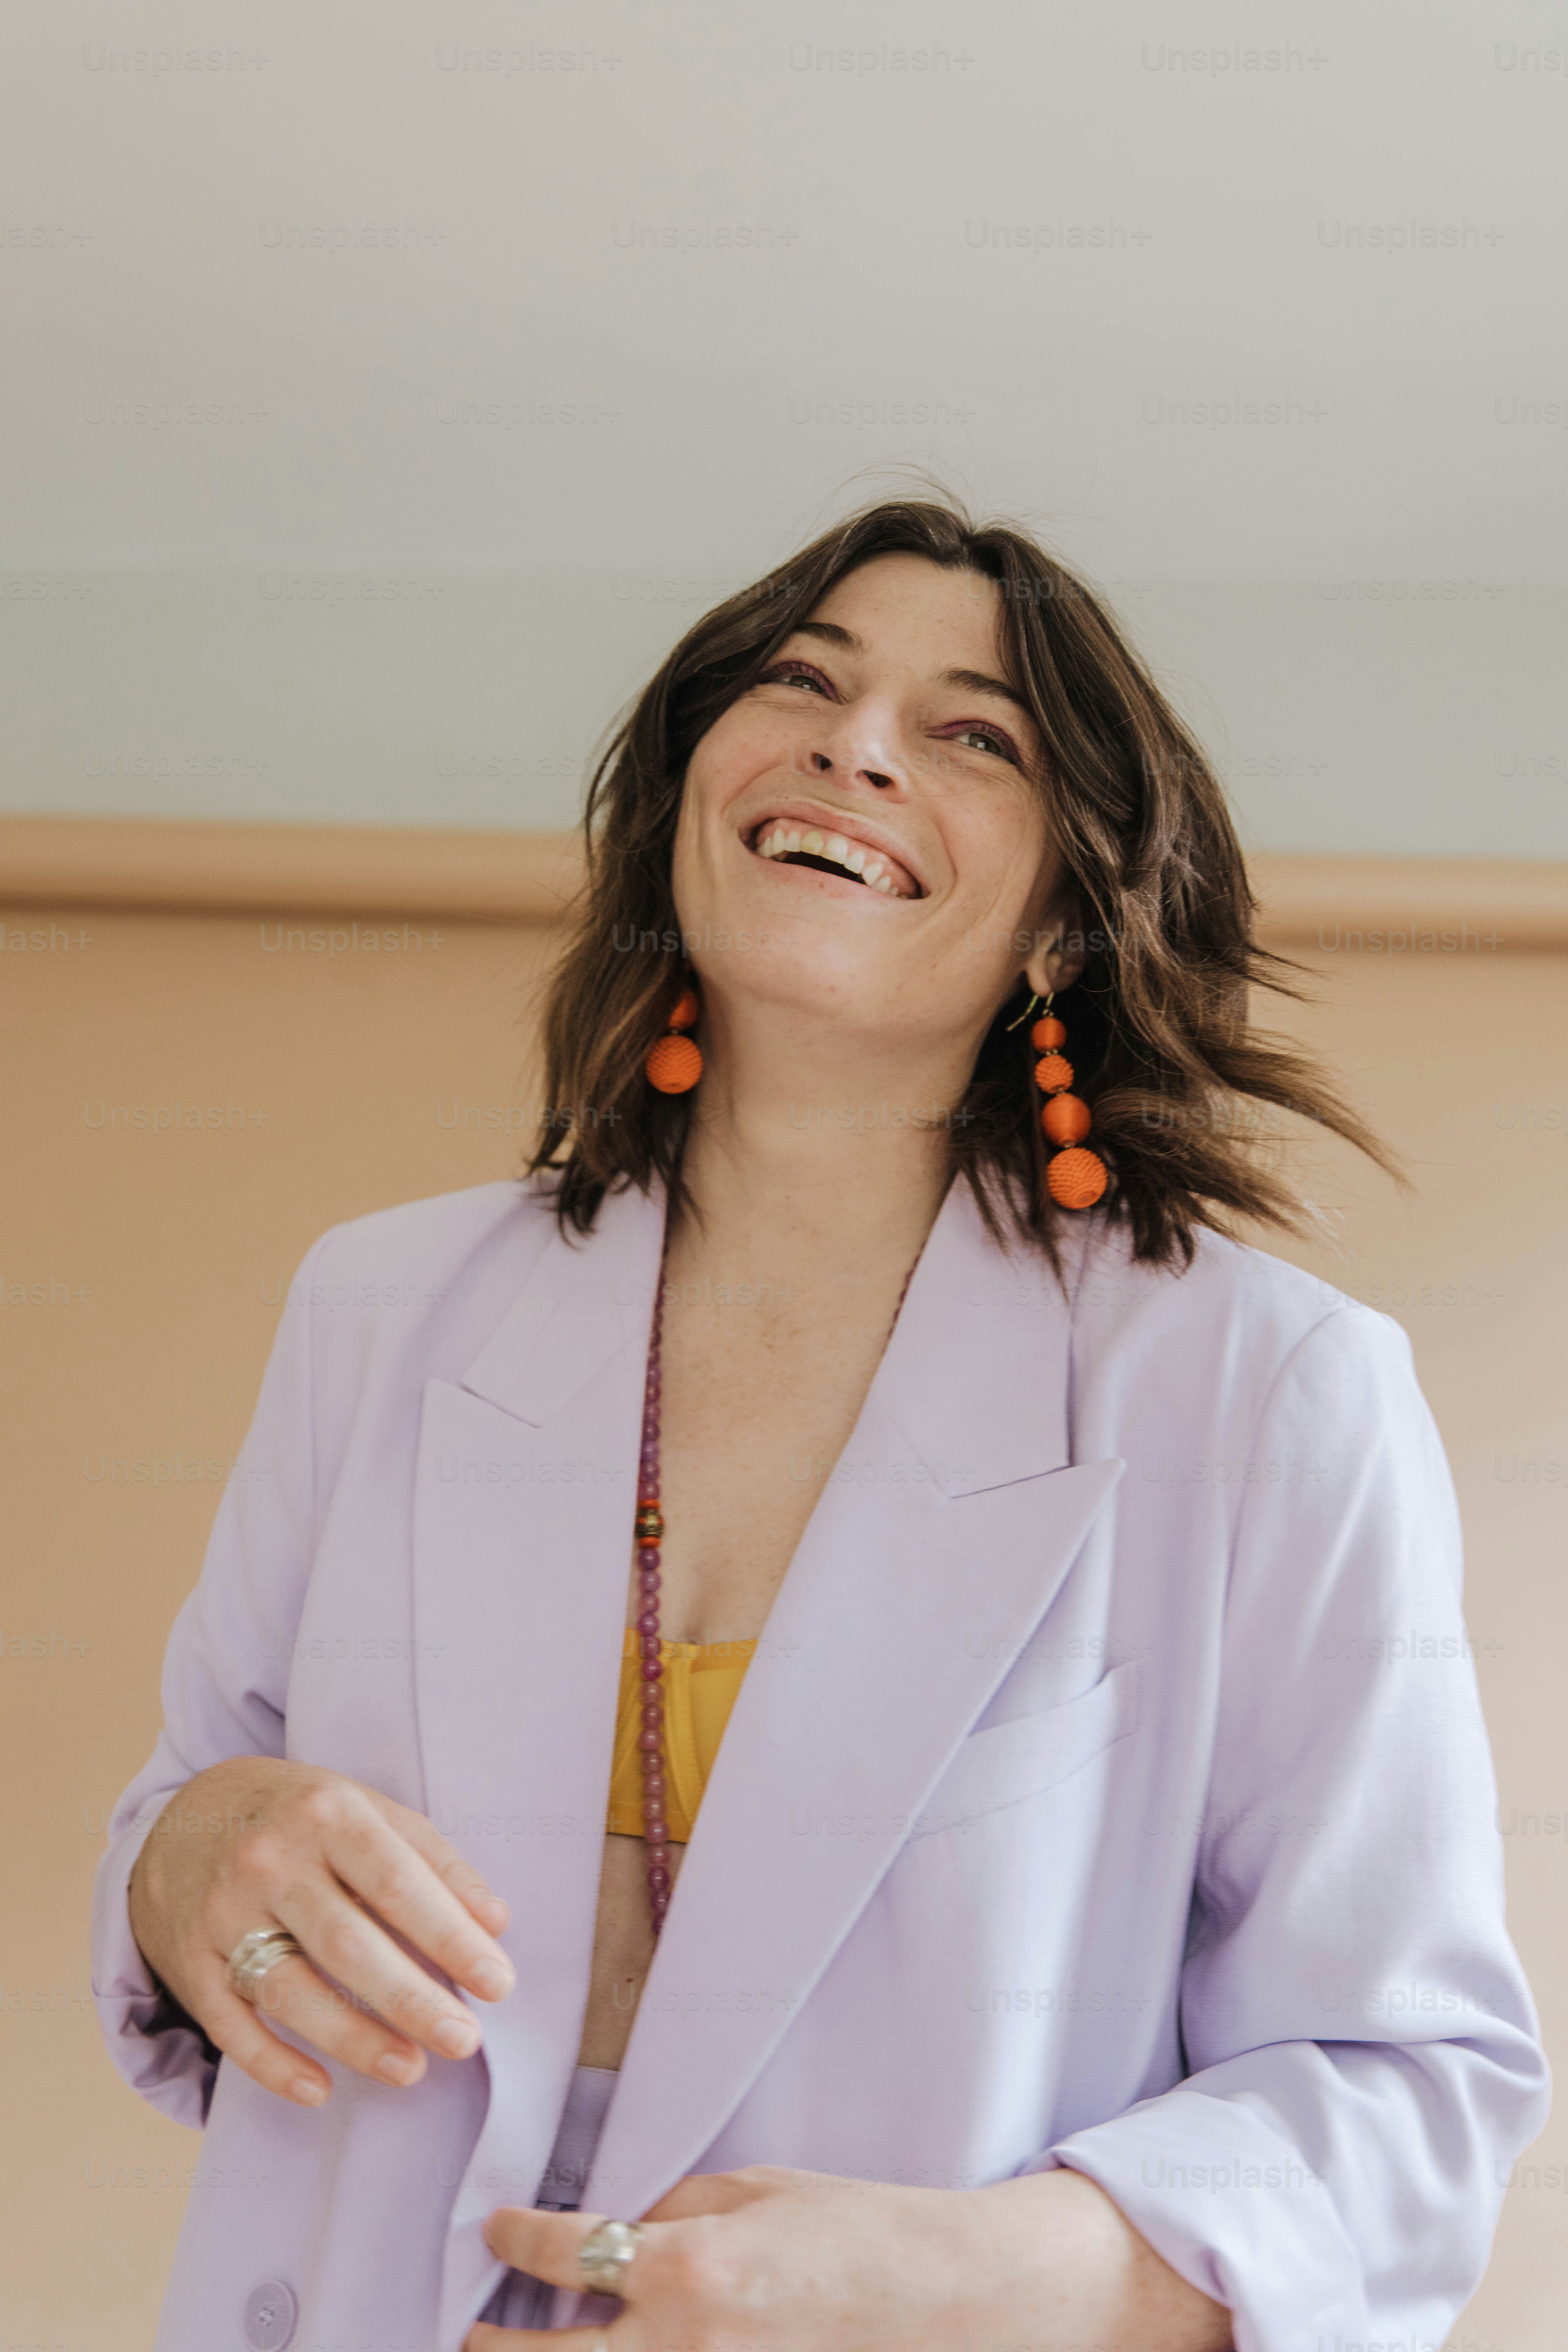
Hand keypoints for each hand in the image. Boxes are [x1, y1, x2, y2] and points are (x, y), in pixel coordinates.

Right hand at [127, 1754, 514, 2109]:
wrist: (187, 1813)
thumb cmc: (302, 1815)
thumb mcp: (370, 1810)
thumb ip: (435, 1862)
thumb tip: (496, 1921)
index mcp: (327, 1813)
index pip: (398, 1883)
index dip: (451, 1937)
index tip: (498, 1984)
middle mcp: (269, 1860)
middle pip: (347, 1943)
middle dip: (411, 1999)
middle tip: (464, 2040)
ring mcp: (223, 1911)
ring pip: (290, 1989)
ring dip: (354, 2039)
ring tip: (412, 2069)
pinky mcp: (190, 1957)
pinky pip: (229, 2023)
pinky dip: (272, 2064)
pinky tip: (319, 2091)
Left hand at [467, 2164, 1232, 2350]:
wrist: (938, 2295)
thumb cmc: (851, 2228)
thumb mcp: (755, 2190)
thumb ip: (677, 2209)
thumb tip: (619, 2227)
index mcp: (684, 2267)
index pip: (562, 2254)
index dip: (515, 2238)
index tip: (497, 2231)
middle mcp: (679, 2345)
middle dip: (493, 2348)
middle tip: (471, 2334)